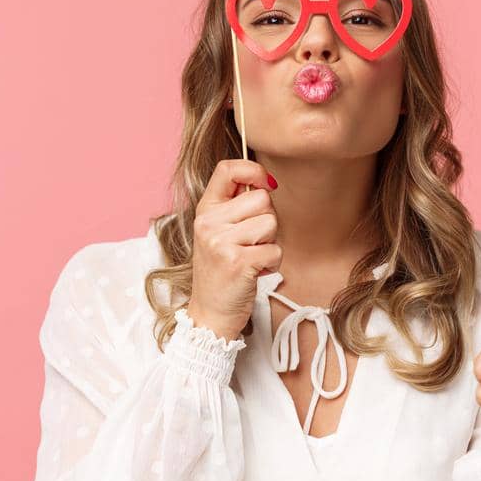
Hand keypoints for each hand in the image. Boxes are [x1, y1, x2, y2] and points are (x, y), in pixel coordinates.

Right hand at [187, 159, 280, 339]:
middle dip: (267, 221)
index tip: (266, 183)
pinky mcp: (237, 262)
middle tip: (251, 243)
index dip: (254, 170)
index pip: (228, 169)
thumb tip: (267, 181)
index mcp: (205, 210)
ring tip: (251, 257)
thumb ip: (237, 206)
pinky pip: (275, 249)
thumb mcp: (220, 232)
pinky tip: (255, 272)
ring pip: (271, 223)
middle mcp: (208, 222)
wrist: (211, 312)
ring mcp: (220, 242)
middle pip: (263, 199)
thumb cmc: (223, 269)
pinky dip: (272, 263)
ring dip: (270, 244)